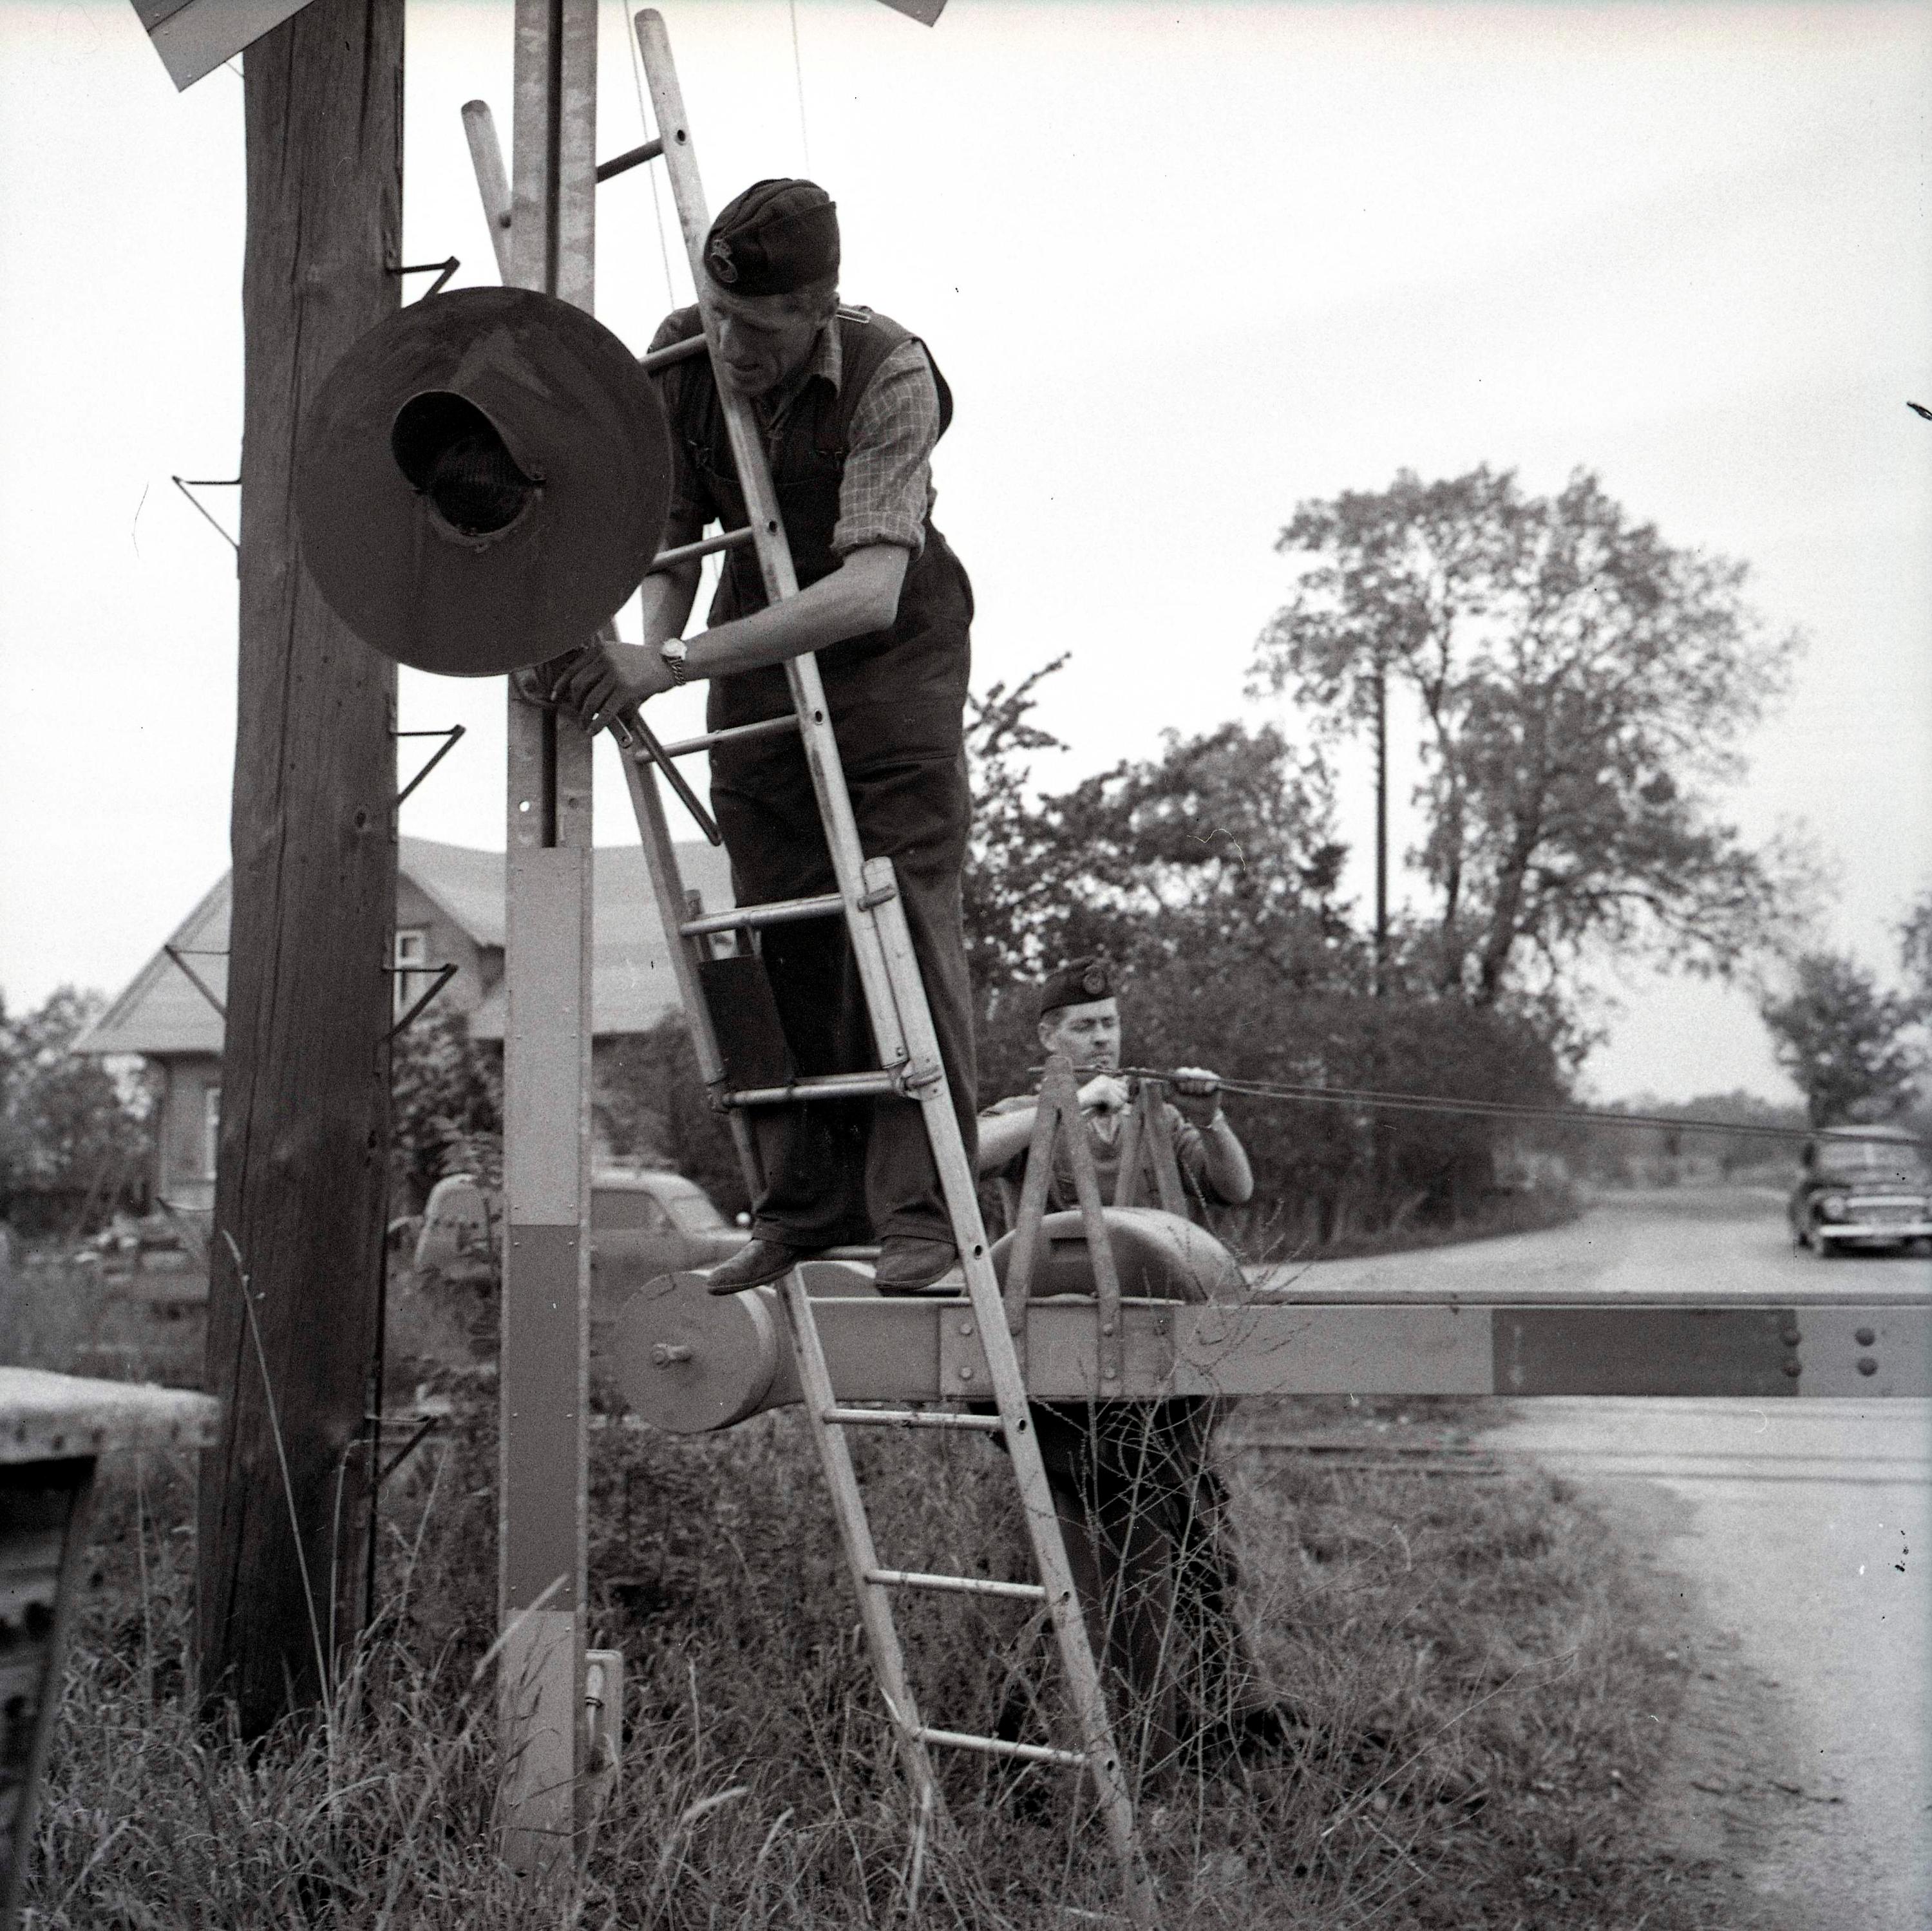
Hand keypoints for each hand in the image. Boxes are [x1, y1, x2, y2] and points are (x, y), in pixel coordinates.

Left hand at [552, 637, 674, 732]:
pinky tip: (593, 730)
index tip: (555, 695)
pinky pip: (606, 711)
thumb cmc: (644, 663)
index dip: (561, 684)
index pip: (573, 668)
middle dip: (575, 703)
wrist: (670, 663)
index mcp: (601, 649)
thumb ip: (600, 666)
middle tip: (578, 713)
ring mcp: (616, 674)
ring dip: (585, 717)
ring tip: (585, 725)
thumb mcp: (619, 655)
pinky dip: (597, 724)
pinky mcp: (626, 689)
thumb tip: (582, 691)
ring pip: (590, 700)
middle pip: (578, 686)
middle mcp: (606, 659)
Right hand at [1077, 1074, 1128, 1117]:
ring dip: (1113, 1109)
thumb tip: (1126, 1097)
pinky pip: (1116, 1104)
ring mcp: (1104, 1084)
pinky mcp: (1104, 1091)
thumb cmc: (1083, 1108)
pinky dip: (1110, 1112)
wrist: (1069, 1108)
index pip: (1123, 1086)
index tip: (1109, 1106)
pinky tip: (1100, 1113)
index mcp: (1104, 1079)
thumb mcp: (1100, 1101)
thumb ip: (1112, 1097)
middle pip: (1125, 1093)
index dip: (1120, 1099)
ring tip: (1101, 1111)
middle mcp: (1105, 1079)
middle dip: (1118, 1105)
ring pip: (1122, 1099)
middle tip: (1105, 1110)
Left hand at [1168, 1066, 1222, 1126]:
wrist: (1200, 1115)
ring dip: (1198, 1087)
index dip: (1182, 1079)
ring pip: (1201, 1076)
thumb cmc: (1186, 1105)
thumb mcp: (1175, 1099)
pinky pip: (1212, 1079)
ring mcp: (1205, 1076)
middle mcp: (1194, 1073)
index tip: (1182, 1088)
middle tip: (1191, 1092)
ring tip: (1199, 1093)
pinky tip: (1206, 1091)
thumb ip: (1168, 1090)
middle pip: (1192, 1073)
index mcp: (1184, 1076)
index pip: (1182, 1072)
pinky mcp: (1214, 1080)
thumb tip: (1164, 1081)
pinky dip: (1208, 1086)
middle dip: (1190, 1085)